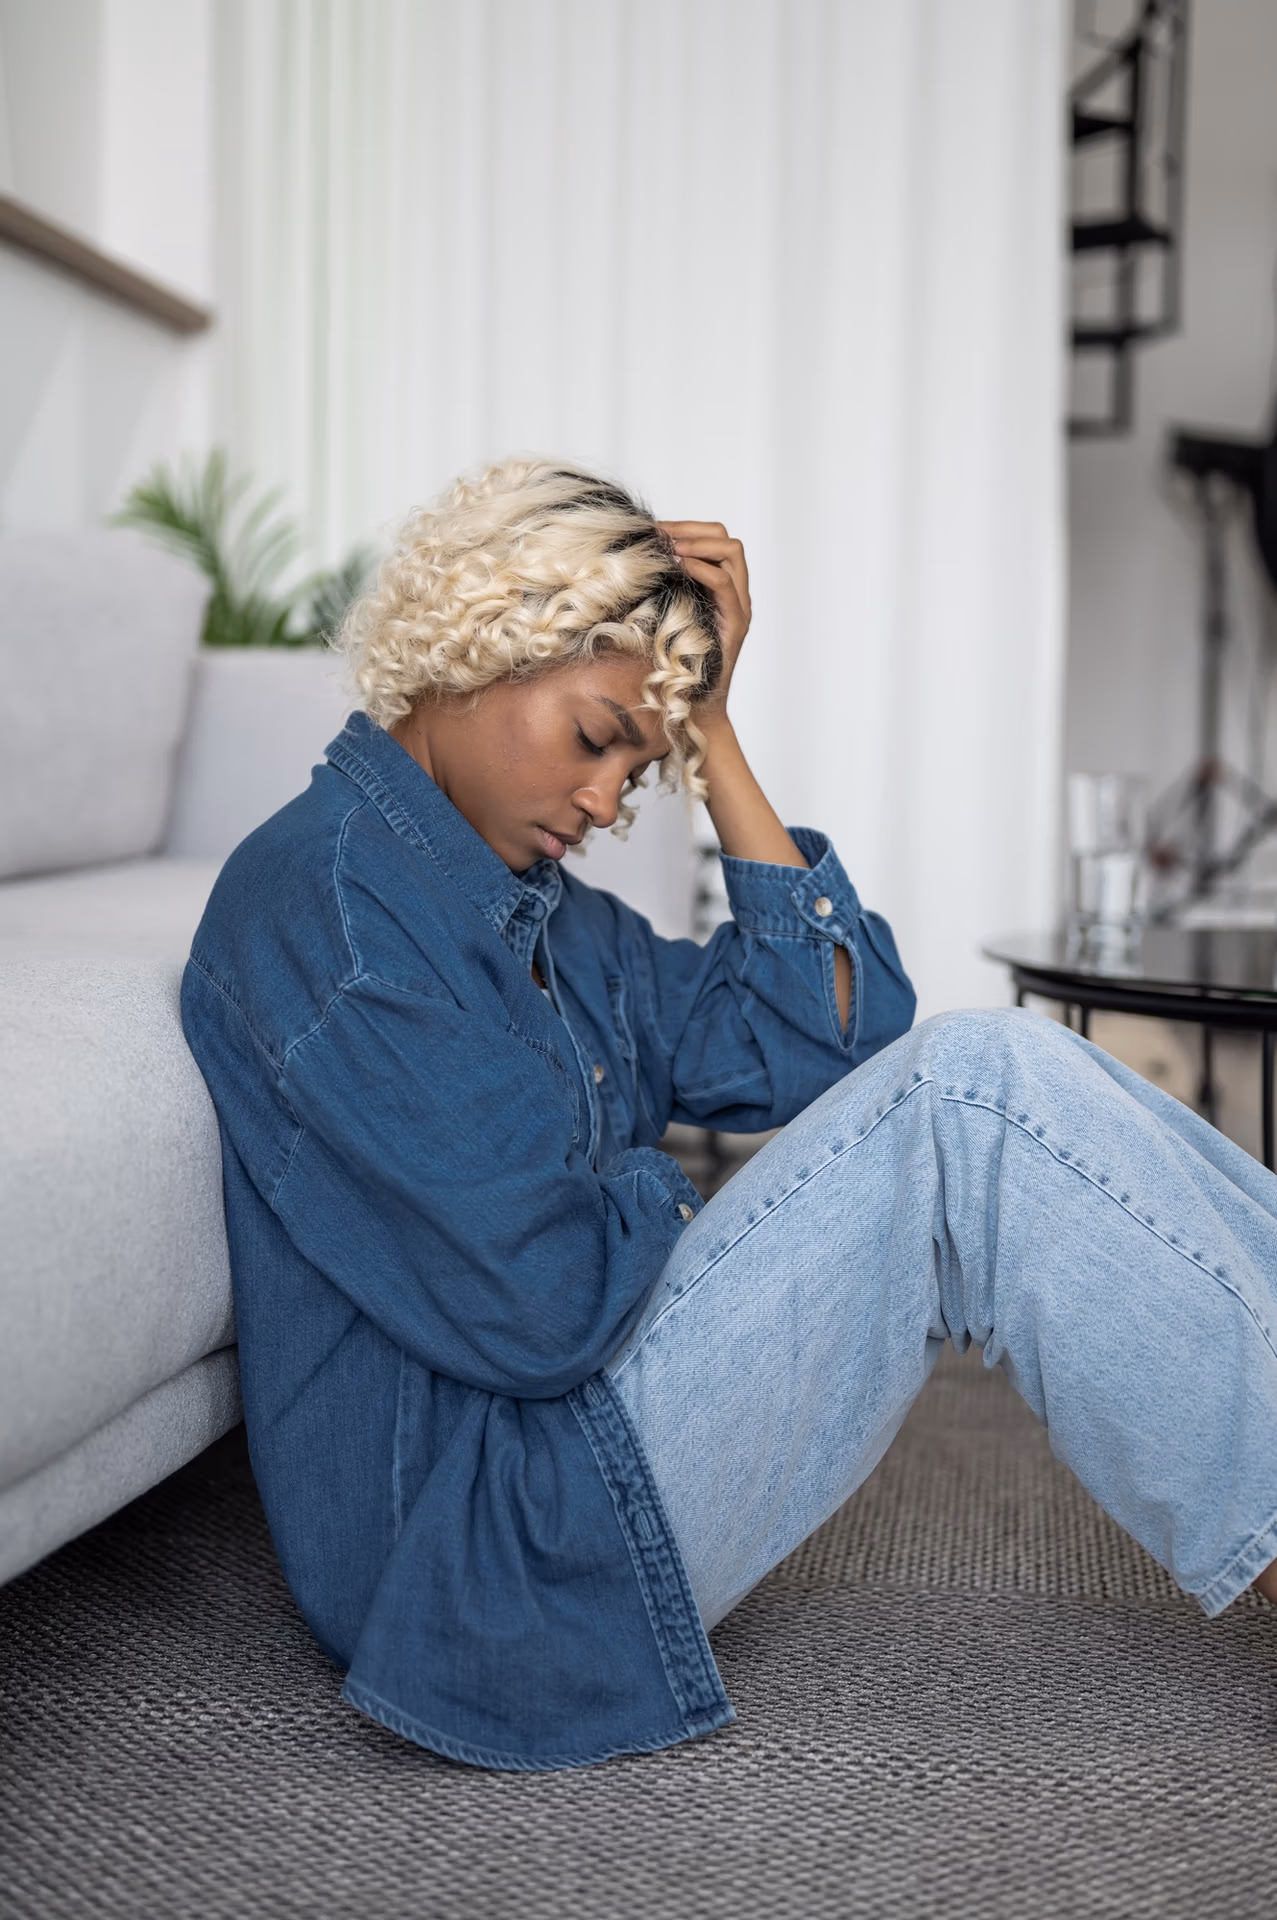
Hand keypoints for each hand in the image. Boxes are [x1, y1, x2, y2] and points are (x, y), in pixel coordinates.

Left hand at [659, 522, 750, 719]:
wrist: (695, 708)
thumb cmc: (676, 667)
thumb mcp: (667, 618)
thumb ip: (666, 591)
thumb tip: (639, 561)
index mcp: (722, 591)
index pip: (715, 541)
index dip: (687, 528)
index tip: (655, 530)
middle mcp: (736, 595)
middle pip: (727, 539)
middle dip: (692, 529)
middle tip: (660, 534)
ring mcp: (739, 609)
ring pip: (732, 552)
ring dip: (697, 542)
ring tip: (670, 547)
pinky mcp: (735, 625)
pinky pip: (724, 584)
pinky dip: (702, 568)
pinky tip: (679, 566)